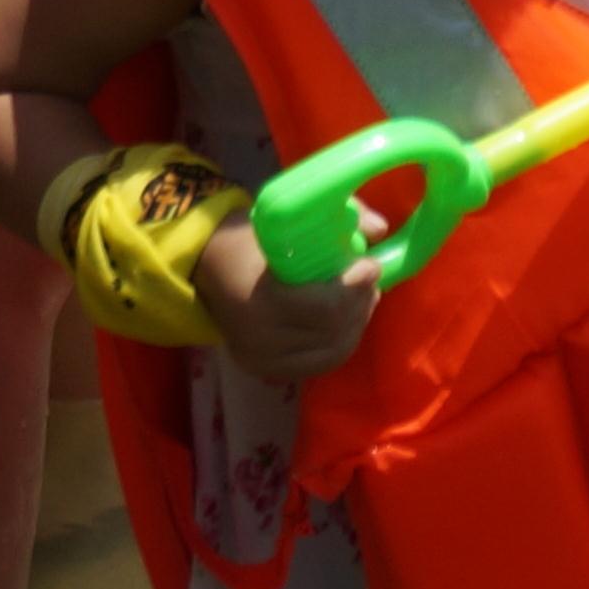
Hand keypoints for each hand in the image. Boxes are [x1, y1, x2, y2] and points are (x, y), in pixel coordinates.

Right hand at [199, 207, 382, 383]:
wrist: (207, 267)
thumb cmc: (250, 238)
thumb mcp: (286, 218)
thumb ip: (336, 216)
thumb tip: (380, 229)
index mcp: (261, 300)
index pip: (326, 309)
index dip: (356, 287)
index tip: (370, 264)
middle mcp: (260, 340)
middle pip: (333, 332)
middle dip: (361, 303)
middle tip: (371, 279)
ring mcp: (264, 362)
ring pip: (333, 351)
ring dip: (356, 323)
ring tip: (363, 297)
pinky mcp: (269, 372)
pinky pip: (321, 364)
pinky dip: (342, 342)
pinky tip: (348, 320)